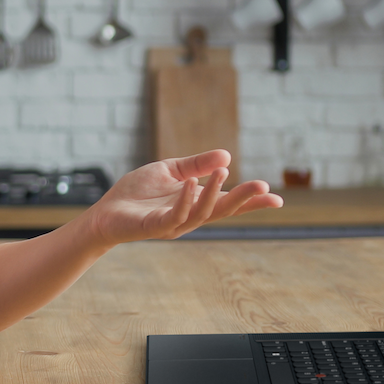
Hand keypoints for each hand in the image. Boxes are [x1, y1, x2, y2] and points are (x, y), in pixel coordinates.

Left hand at [86, 150, 282, 245]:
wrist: (106, 211)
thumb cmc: (137, 193)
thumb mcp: (172, 170)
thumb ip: (197, 164)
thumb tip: (227, 156)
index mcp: (196, 203)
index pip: (228, 203)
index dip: (251, 201)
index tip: (277, 198)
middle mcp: (189, 216)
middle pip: (222, 210)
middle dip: (243, 200)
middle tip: (264, 188)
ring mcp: (173, 224)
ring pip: (201, 213)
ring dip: (214, 193)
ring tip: (223, 172)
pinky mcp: (154, 227)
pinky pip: (174, 216)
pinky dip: (184, 200)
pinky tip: (191, 184)